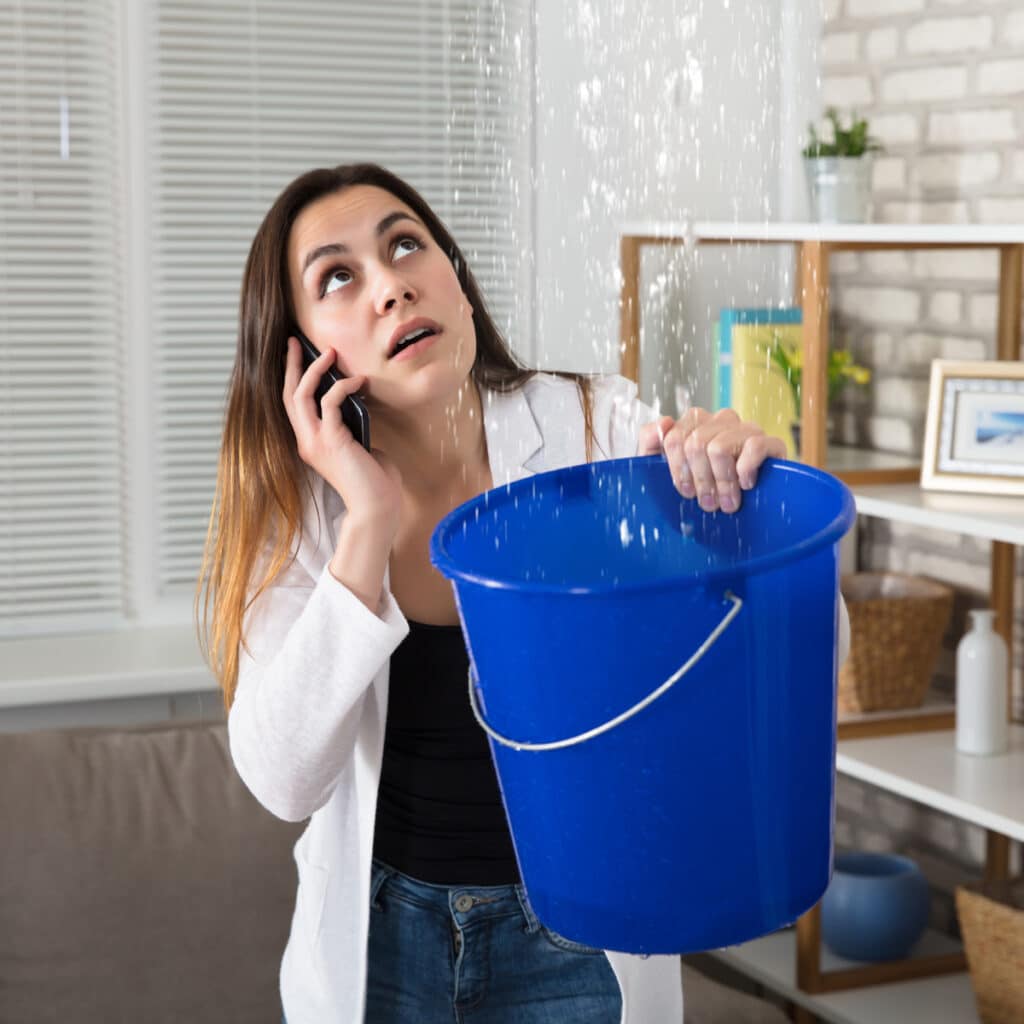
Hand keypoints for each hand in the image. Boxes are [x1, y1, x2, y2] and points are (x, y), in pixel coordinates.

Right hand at [283, 337, 401, 539]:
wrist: (377, 506)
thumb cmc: (374, 480)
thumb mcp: (358, 446)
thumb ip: (350, 426)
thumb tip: (355, 401)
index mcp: (310, 443)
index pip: (293, 405)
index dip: (292, 378)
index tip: (296, 354)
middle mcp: (307, 441)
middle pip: (289, 395)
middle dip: (292, 365)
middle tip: (296, 341)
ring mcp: (316, 442)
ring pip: (302, 395)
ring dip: (314, 370)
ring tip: (330, 353)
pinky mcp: (332, 441)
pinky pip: (330, 402)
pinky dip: (343, 387)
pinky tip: (359, 381)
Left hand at [638, 408, 785, 513]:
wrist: (751, 510)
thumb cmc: (703, 487)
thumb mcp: (665, 470)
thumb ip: (651, 444)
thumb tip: (663, 423)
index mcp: (695, 423)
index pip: (674, 437)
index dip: (677, 470)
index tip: (686, 492)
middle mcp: (721, 421)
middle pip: (695, 444)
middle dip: (700, 481)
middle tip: (708, 503)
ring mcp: (747, 429)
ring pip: (719, 448)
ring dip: (722, 483)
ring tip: (727, 502)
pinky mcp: (772, 442)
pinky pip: (755, 446)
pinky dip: (746, 471)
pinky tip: (747, 484)